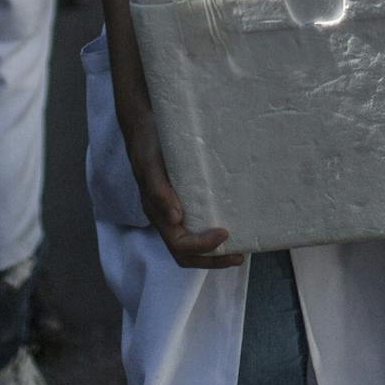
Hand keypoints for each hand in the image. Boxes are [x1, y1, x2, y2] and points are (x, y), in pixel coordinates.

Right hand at [118, 90, 241, 269]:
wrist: (145, 126)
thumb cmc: (147, 145)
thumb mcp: (151, 165)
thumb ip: (159, 191)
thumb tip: (175, 219)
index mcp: (156, 213)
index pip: (180, 245)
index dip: (202, 246)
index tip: (225, 233)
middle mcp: (165, 217)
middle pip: (187, 253)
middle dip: (212, 259)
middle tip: (239, 256)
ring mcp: (173, 211)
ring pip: (191, 244)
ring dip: (213, 252)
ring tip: (238, 250)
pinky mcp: (182, 200)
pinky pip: (195, 226)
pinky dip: (211, 235)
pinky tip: (228, 226)